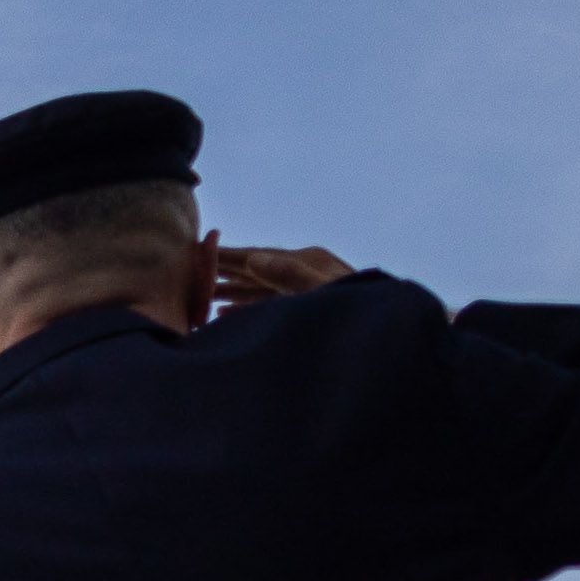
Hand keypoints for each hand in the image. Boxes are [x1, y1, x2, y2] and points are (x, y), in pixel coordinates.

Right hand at [204, 240, 353, 309]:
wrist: (390, 331)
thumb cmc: (358, 311)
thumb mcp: (322, 292)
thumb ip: (289, 274)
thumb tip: (256, 257)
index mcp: (307, 261)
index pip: (258, 255)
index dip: (228, 255)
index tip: (198, 249)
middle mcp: (304, 271)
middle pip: (255, 269)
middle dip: (224, 270)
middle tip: (189, 267)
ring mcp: (305, 290)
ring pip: (259, 287)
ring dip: (231, 290)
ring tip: (202, 293)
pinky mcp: (305, 308)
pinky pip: (267, 304)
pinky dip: (245, 306)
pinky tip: (227, 313)